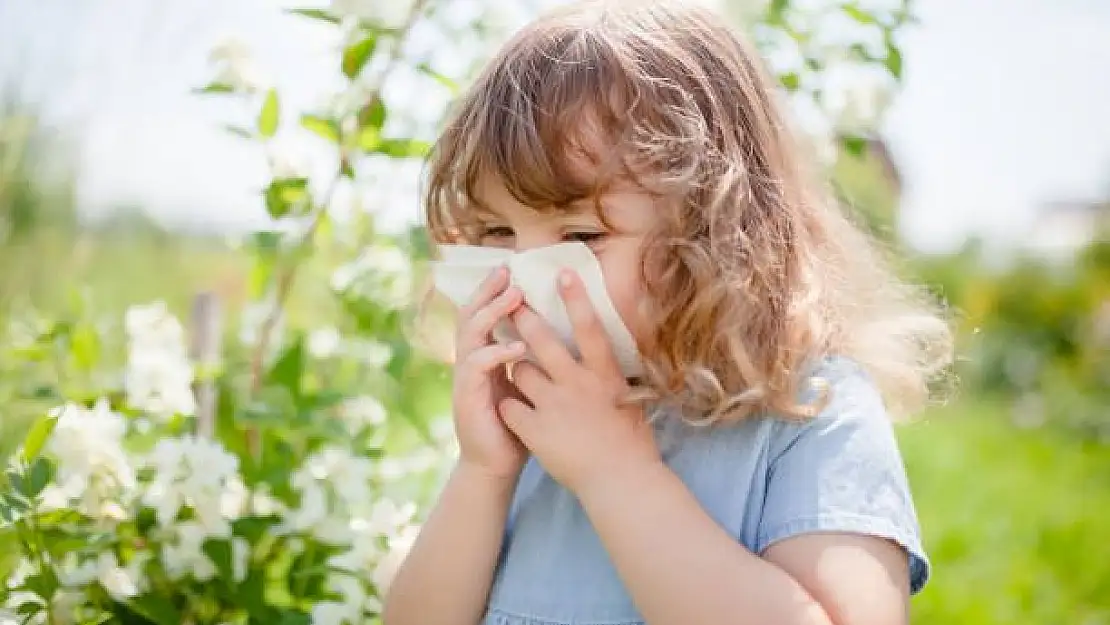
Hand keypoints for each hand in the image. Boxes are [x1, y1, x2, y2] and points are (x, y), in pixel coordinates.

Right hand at [451, 265, 529, 480]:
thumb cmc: (518, 425)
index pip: (485, 314)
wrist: (497, 465)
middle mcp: (471, 361)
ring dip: (492, 313)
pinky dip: (496, 353)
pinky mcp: (467, 398)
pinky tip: (516, 347)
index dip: (494, 291)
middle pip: (471, 315)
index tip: (513, 268)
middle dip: (488, 291)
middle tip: (507, 271)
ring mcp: (465, 379)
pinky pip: (477, 367)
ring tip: (514, 297)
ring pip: (471, 335)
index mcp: (485, 355)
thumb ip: (535, 360)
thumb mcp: (528, 385)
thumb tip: (565, 333)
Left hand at [498, 270, 660, 494]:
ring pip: (520, 370)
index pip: (589, 328)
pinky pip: (510, 405)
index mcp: (605, 375)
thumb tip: (606, 356)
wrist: (620, 482)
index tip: (562, 273)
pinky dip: (508, 406)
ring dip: (517, 368)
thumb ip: (612, 376)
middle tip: (512, 304)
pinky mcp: (535, 429)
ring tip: (519, 373)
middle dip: (524, 318)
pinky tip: (511, 410)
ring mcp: (554, 406)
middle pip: (543, 341)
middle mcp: (578, 384)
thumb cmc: (631, 444)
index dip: (576, 298)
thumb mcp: (630, 400)